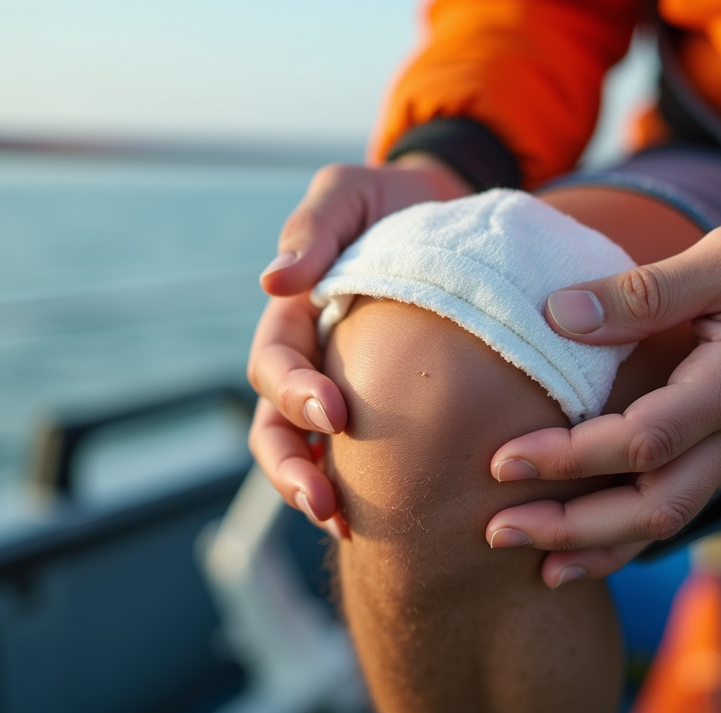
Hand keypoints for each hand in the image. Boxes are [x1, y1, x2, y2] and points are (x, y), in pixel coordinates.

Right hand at [248, 155, 471, 534]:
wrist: (448, 213)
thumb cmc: (390, 200)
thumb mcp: (349, 194)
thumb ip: (313, 228)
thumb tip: (272, 282)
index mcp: (293, 317)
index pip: (274, 365)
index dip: (294, 393)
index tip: (333, 413)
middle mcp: (309, 362)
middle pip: (276, 428)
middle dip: (291, 469)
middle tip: (324, 503)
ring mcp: (341, 388)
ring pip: (308, 454)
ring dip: (315, 493)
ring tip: (343, 526)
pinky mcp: (382, 407)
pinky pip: (365, 456)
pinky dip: (367, 487)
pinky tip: (399, 516)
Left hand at [483, 211, 720, 586]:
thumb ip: (647, 289)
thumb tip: (559, 315)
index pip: (643, 441)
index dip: (570, 458)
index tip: (503, 458)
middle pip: (652, 507)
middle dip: (571, 527)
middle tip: (497, 529)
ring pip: (666, 521)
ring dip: (595, 545)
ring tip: (526, 553)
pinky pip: (678, 506)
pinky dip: (626, 536)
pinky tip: (579, 548)